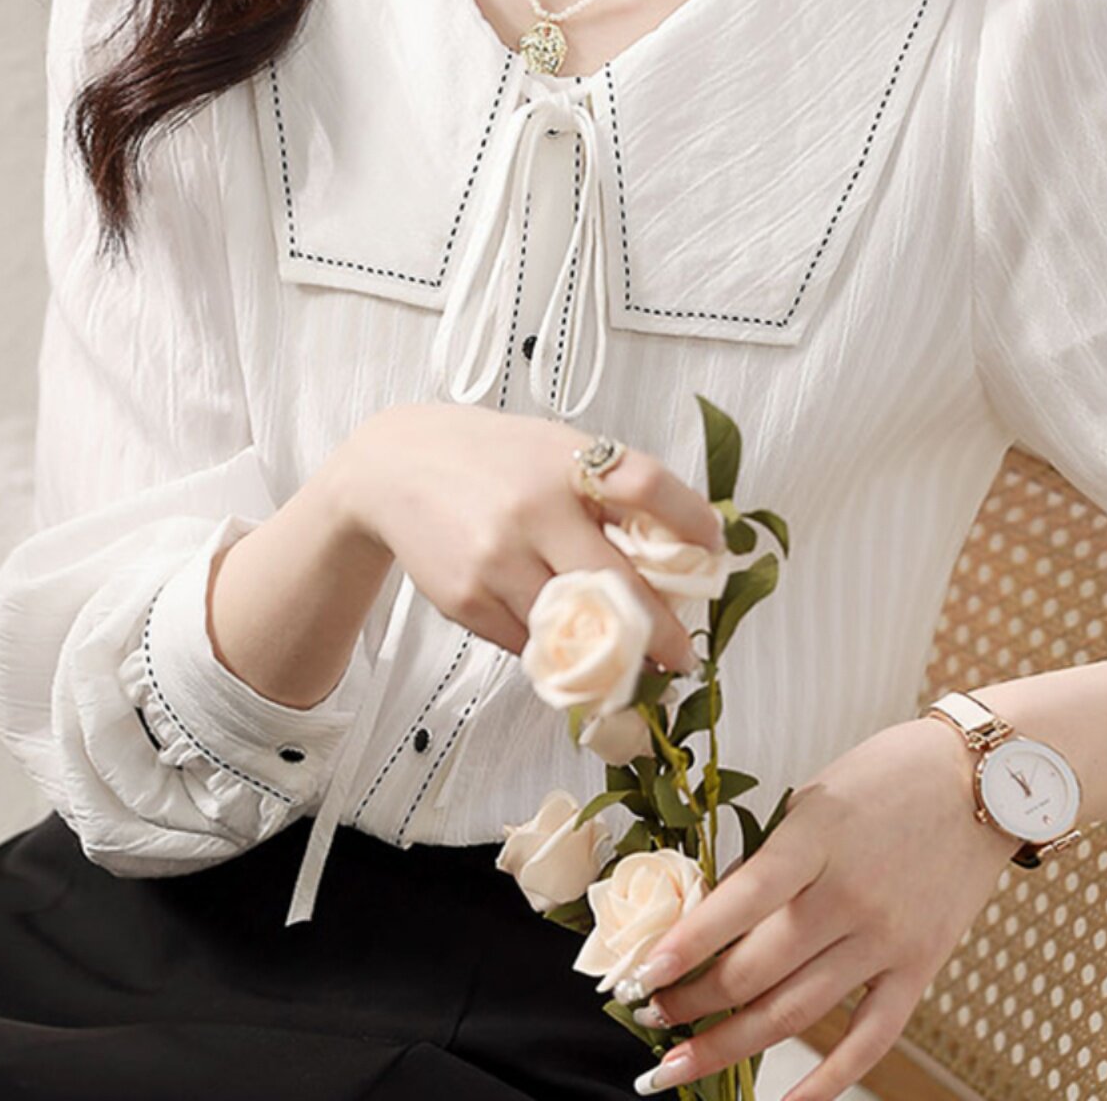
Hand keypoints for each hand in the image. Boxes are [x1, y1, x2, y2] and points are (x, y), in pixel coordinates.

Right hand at [339, 402, 721, 673]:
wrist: (391, 470)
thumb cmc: (487, 457)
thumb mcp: (552, 448)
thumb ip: (607, 488)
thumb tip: (679, 545)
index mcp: (564, 463)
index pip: (649, 486)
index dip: (693, 521)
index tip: (715, 551)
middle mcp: (534, 511)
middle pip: (619, 586)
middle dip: (662, 633)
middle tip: (685, 656)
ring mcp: (498, 561)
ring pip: (574, 631)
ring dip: (609, 654)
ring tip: (627, 658)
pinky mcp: (469, 601)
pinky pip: (529, 644)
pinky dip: (551, 646)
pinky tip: (554, 634)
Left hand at [623, 716, 1022, 1098]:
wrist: (984, 781)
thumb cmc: (889, 776)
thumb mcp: (814, 798)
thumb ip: (770, 858)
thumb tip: (713, 915)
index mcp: (813, 840)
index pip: (736, 904)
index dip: (683, 946)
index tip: (639, 976)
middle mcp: (848, 896)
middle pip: (757, 970)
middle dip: (693, 1002)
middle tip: (650, 1017)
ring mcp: (886, 938)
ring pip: (796, 1011)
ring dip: (732, 1043)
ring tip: (683, 1061)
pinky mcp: (919, 968)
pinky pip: (868, 1039)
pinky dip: (825, 1079)